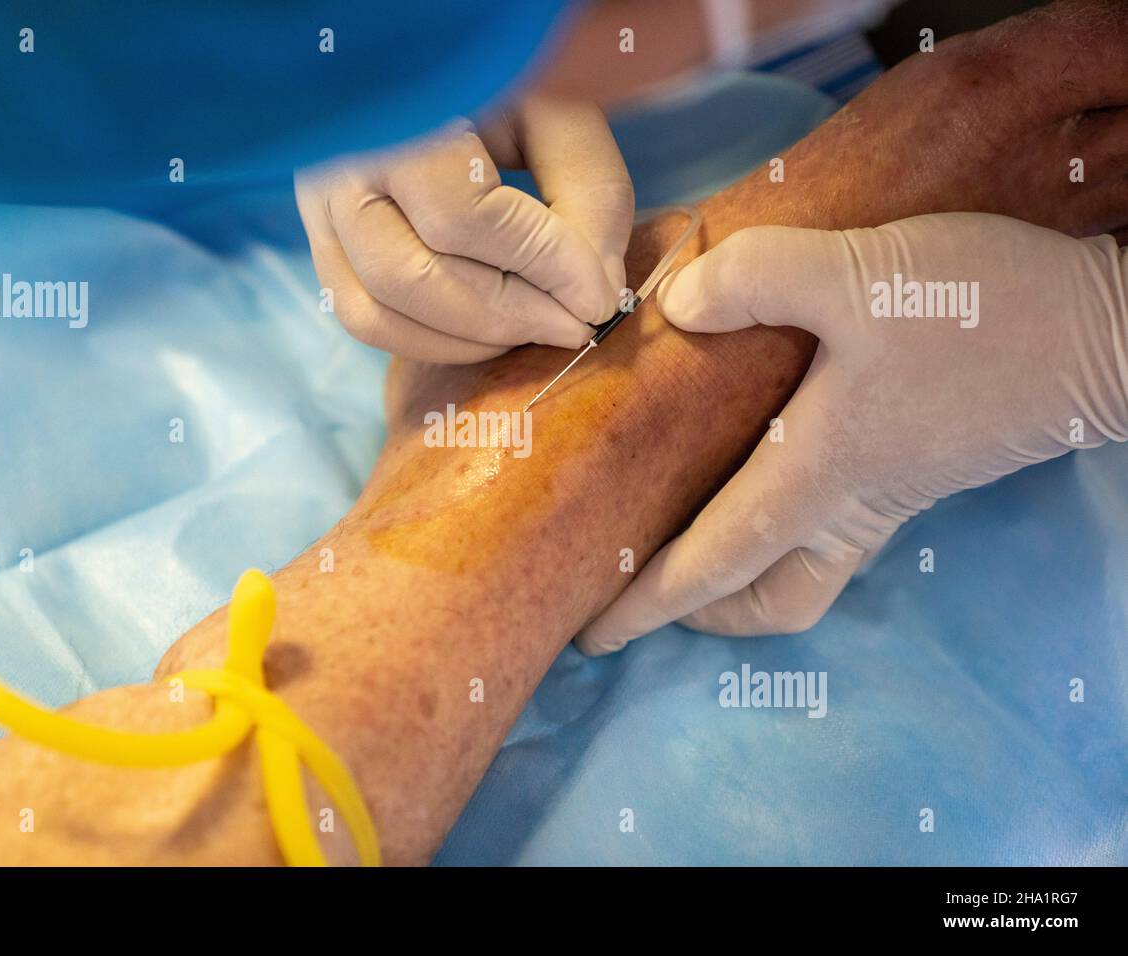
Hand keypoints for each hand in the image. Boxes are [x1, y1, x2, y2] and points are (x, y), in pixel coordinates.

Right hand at [295, 95, 633, 362]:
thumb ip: (589, 188)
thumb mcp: (554, 110)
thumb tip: (595, 290)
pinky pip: (366, 321)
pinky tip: (492, 330)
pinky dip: (434, 342)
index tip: (598, 298)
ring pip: (382, 312)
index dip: (541, 268)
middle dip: (511, 316)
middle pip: (417, 277)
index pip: (465, 216)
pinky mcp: (323, 247)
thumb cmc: (497, 83)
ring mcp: (318, 212)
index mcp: (395, 115)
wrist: (423, 70)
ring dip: (473, 339)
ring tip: (539, 327)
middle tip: (576, 327)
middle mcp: (335, 166)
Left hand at [578, 212, 1127, 651]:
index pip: (709, 567)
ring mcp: (889, 493)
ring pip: (803, 574)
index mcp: (816, 482)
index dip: (644, 604)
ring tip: (693, 540)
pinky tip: (763, 465)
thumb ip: (758, 278)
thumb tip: (677, 300)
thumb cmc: (983, 314)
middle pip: (766, 600)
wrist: (1106, 329)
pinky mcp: (917, 465)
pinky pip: (833, 531)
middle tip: (644, 593)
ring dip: (745, 577)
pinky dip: (784, 529)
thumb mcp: (858, 276)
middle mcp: (848, 506)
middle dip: (699, 613)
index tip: (591, 635)